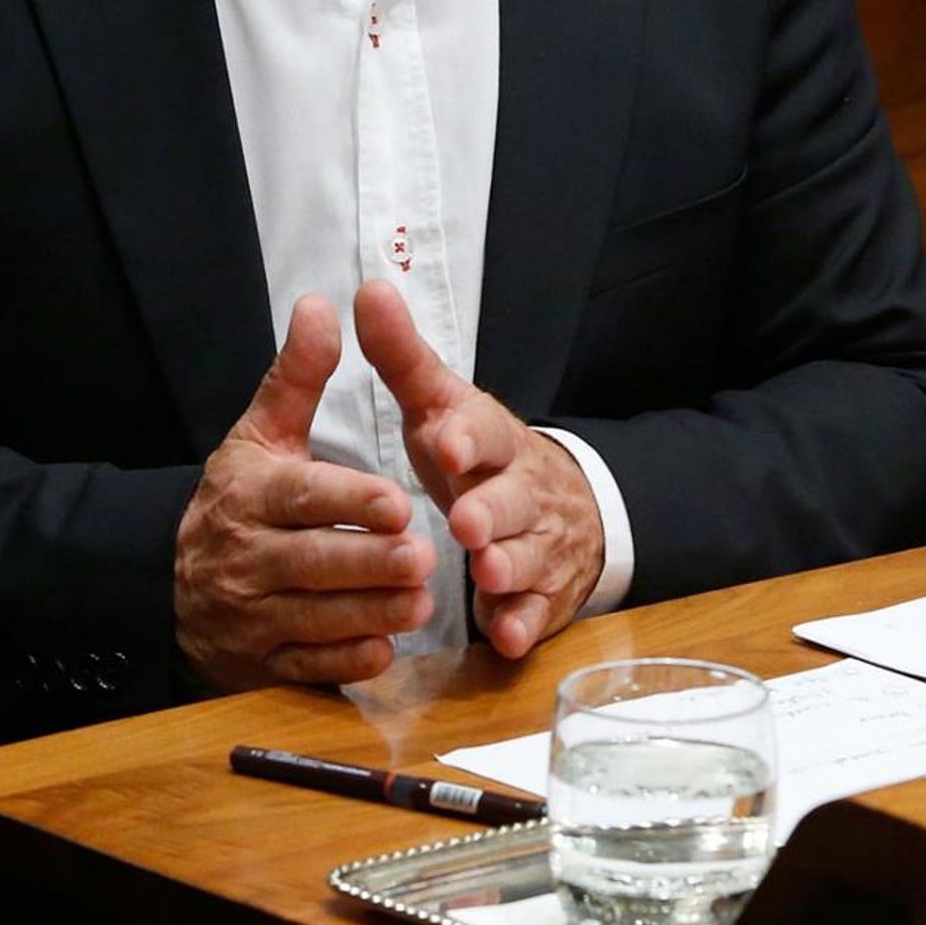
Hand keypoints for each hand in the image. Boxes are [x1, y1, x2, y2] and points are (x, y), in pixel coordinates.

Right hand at [174, 294, 436, 689]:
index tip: (400, 501)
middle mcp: (245, 557)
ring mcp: (251, 616)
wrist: (168, 579)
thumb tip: (323, 305)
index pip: (302, 497)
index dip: (351, 502)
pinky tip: (385, 649)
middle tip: (425, 557)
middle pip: (312, 563)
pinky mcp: (260, 663)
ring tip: (422, 600)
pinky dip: (345, 662)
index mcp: (249, 494)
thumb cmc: (237, 497)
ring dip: (370, 612)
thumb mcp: (260, 432)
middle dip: (370, 564)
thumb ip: (297, 375)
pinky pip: (305, 667)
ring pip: (314, 618)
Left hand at [353, 279, 603, 659]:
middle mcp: (523, 492)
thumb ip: (401, 356)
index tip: (445, 441)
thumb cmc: (477, 455)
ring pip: (531, 557)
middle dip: (493, 512)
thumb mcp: (442, 405)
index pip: (488, 432)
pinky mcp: (544, 594)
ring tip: (489, 577)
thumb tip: (367, 288)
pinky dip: (524, 624)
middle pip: (515, 500)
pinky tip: (508, 636)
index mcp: (494, 441)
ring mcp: (539, 545)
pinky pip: (538, 612)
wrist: (558, 505)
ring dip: (512, 568)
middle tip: (466, 523)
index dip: (469, 438)